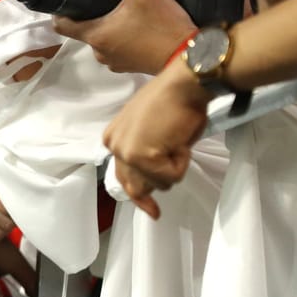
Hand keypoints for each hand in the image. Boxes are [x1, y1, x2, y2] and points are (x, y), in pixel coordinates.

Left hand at [53, 0, 195, 73]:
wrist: (192, 57)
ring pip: (102, 39)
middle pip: (82, 30)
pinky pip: (119, 47)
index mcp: (97, 35)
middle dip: (88, 13)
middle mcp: (102, 52)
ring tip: (118, 7)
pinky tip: (136, 22)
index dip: (58, 10)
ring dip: (107, 24)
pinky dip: (123, 35)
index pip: (61, 25)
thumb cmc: (166, 29)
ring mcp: (117, 61)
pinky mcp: (132, 64)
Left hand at [102, 63, 212, 219]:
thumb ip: (145, 157)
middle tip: (175, 151)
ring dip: (176, 166)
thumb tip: (150, 189)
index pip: (124, 178)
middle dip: (161, 178)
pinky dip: (182, 162)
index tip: (153, 211)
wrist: (183, 85)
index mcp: (112, 139)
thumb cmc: (175, 104)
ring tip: (176, 138)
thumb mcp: (152, 133)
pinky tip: (179, 140)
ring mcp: (125, 152)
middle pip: (138, 186)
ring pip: (159, 183)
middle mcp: (113, 146)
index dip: (142, 193)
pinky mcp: (141, 157)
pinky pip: (172, 177)